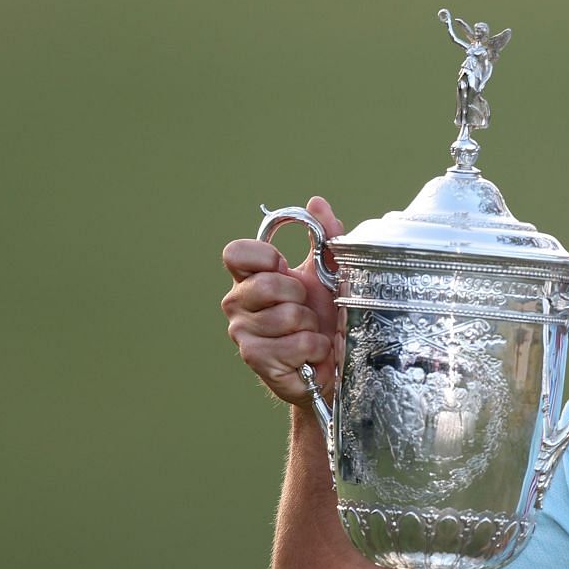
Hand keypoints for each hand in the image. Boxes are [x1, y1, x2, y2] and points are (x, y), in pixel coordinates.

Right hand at [220, 195, 343, 406]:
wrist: (333, 366)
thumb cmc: (325, 319)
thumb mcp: (330, 275)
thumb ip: (325, 238)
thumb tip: (317, 202)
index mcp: (250, 277)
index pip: (236, 253)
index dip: (265, 256)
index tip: (285, 267)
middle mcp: (238, 303)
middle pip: (266, 284)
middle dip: (300, 295)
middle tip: (307, 308)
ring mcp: (243, 332)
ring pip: (286, 316)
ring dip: (311, 326)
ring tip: (310, 333)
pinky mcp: (256, 359)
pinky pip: (296, 343)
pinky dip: (315, 348)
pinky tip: (311, 355)